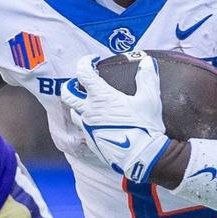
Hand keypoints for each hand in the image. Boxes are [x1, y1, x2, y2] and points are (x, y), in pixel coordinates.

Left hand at [61, 52, 167, 181]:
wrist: (141, 157)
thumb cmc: (145, 127)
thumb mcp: (149, 99)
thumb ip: (147, 78)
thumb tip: (146, 62)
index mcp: (100, 97)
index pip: (83, 73)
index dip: (85, 62)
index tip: (92, 60)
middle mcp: (89, 112)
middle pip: (67, 94)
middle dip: (71, 85)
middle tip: (81, 83)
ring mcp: (87, 128)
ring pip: (74, 113)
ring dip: (78, 105)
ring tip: (90, 103)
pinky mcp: (91, 142)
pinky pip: (83, 129)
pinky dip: (88, 122)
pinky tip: (100, 122)